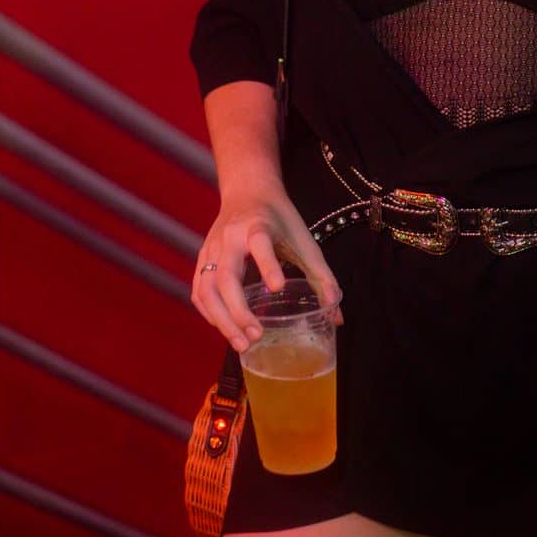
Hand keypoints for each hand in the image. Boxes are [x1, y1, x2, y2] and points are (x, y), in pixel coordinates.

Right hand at [192, 183, 344, 352]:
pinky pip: (199, 291)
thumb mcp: (304, 239)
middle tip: (256, 336)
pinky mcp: (202, 259)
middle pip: (225, 276)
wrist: (248, 192)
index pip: (260, 243)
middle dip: (239, 310)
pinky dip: (209, 313)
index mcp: (258, 226)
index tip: (278, 287)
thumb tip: (337, 315)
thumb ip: (321, 275)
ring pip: (207, 289)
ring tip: (242, 344)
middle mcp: (230, 237)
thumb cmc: (280, 219)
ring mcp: (212, 249)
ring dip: (222, 320)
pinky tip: (225, 329)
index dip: (268, 265)